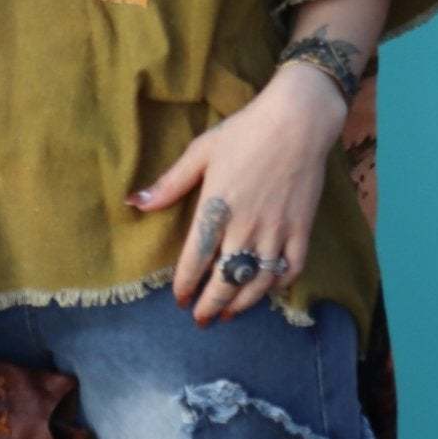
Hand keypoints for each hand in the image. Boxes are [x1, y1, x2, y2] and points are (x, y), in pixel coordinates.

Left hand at [126, 63, 347, 324]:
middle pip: (226, 281)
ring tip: (230, 313)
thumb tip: (135, 202)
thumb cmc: (245, 131)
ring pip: (259, 282)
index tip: (180, 299)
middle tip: (203, 319)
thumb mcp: (201, 152)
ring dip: (242, 303)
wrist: (298, 120)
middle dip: (212, 305)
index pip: (195, 260)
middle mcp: (246, 227)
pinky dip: (279, 284)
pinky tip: (267, 288)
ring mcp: (276, 230)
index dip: (186, 285)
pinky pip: (291, 267)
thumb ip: (170, 183)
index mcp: (216, 209)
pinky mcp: (302, 228)